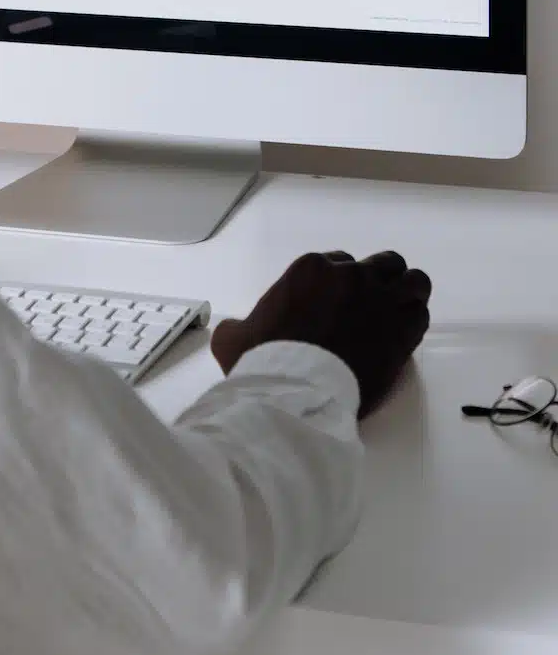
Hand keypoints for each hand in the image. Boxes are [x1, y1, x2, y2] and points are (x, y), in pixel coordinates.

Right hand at [210, 251, 431, 416]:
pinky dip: (413, 323)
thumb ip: (239, 326)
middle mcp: (351, 276)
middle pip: (384, 264)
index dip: (341, 284)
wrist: (295, 393)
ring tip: (396, 317)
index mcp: (311, 269)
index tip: (338, 305)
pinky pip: (421, 314)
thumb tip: (233, 331)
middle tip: (373, 307)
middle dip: (381, 281)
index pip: (339, 261)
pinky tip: (401, 338)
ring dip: (407, 296)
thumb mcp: (234, 338)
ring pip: (413, 281)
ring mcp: (381, 300)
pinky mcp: (401, 330)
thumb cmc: (262, 362)